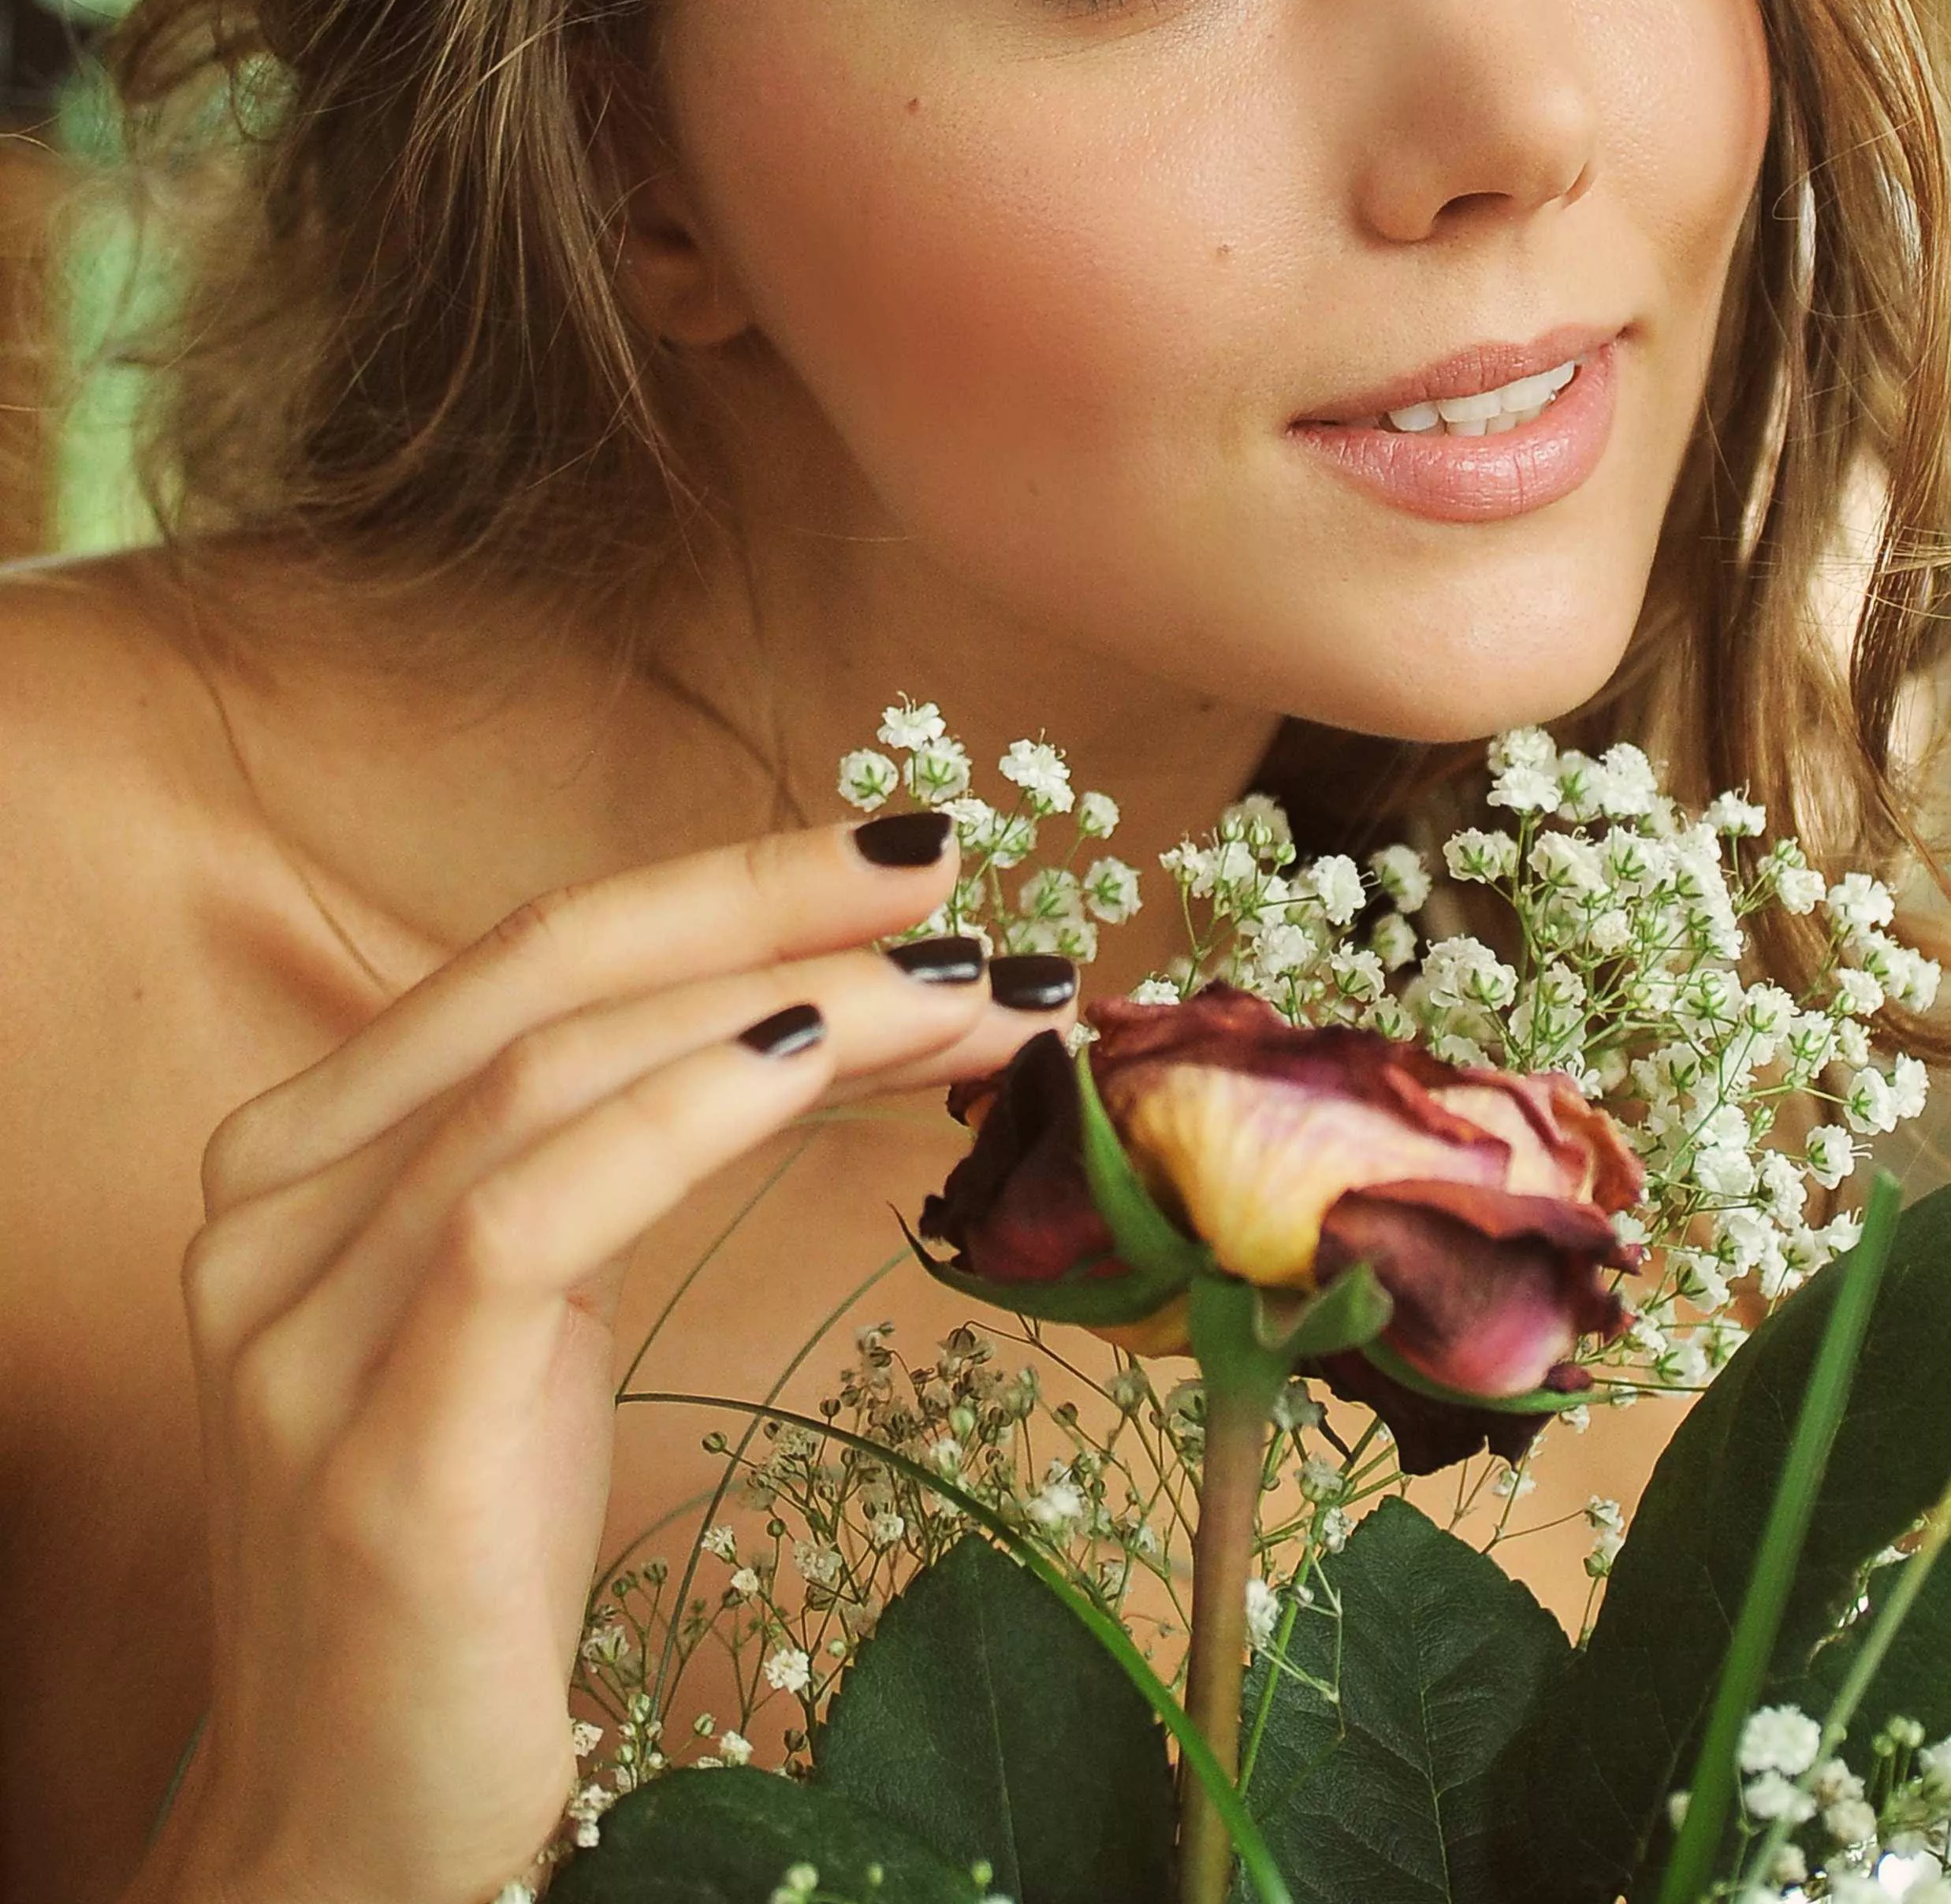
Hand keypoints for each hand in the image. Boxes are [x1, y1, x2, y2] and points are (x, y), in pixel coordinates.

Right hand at [145, 813, 1067, 1903]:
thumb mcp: (529, 1309)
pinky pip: (531, 1220)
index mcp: (310, 1152)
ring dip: (787, 1006)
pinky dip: (685, 1117)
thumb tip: (811, 1015)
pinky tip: (813, 1066)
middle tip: (945, 874)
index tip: (897, 857)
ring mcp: (304, 1321)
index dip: (724, 882)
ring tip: (957, 997)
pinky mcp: (376, 1438)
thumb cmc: (464, 1540)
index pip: (536, 955)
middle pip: (547, 974)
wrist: (350, 1809)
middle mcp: (275, 1207)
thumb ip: (606, 1152)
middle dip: (764, 901)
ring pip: (557, 1074)